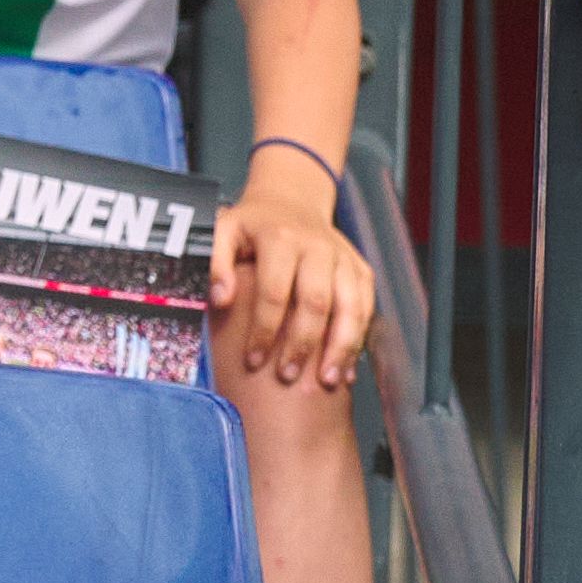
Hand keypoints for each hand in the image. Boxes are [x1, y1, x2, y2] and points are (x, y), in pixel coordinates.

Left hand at [212, 160, 371, 394]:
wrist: (291, 201)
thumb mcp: (223, 231)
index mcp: (280, 239)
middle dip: (303, 344)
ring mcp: (343, 258)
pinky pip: (367, 307)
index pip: (274, 292)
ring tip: (329, 381)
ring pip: (351, 308)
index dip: (264, 330)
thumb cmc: (252, 225)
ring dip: (341, 347)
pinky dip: (359, 339)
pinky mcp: (360, 269)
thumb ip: (215, 262)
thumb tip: (221, 299)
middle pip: (316, 303)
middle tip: (289, 377)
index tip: (253, 360)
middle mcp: (318, 247)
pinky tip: (348, 366)